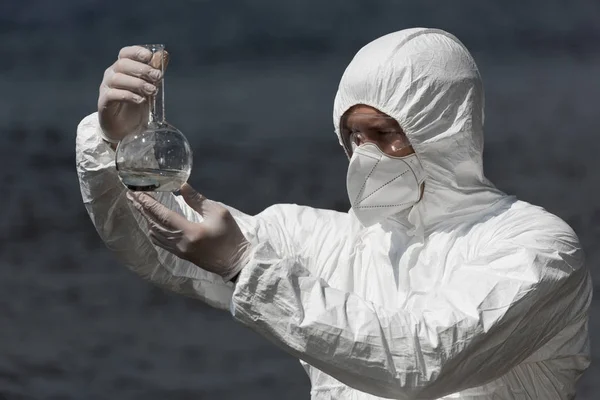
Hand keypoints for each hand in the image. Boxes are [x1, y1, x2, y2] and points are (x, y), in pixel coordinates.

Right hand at [98, 45, 167, 142]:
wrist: (126, 129)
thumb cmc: (137, 105)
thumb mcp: (149, 87)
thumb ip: (154, 72)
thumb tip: (163, 54)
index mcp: (122, 68)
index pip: (125, 53)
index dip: (136, 52)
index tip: (149, 56)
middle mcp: (111, 75)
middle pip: (122, 64)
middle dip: (142, 69)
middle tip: (157, 76)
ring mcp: (106, 88)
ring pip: (117, 78)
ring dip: (137, 83)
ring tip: (152, 91)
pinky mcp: (104, 102)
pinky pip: (112, 94)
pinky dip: (128, 95)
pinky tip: (140, 100)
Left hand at [127, 184, 251, 280]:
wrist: (236, 263)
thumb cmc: (231, 236)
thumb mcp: (218, 213)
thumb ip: (198, 200)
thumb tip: (182, 186)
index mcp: (189, 231)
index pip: (162, 214)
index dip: (148, 203)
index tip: (136, 192)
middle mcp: (180, 243)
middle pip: (154, 223)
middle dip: (141, 208)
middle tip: (130, 195)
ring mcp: (179, 251)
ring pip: (155, 234)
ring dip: (145, 219)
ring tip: (138, 206)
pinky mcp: (182, 255)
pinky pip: (160, 242)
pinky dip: (152, 230)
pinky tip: (151, 224)